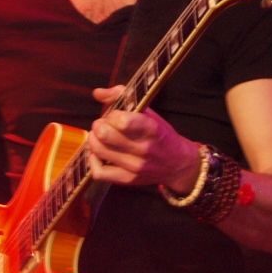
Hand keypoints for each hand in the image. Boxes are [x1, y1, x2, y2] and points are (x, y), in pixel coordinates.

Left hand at [86, 85, 200, 192]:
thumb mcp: (150, 113)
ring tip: (99, 136)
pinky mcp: (127, 180)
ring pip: (99, 151)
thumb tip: (98, 93)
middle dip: (99, 125)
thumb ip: (123, 97)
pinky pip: (99, 172)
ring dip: (94, 140)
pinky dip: (93, 160)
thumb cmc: (161, 135)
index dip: (112, 114)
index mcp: (151, 129)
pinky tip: (99, 154)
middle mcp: (143, 149)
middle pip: (106, 135)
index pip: (122, 121)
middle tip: (103, 124)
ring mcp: (135, 167)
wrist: (178, 164)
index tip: (115, 115)